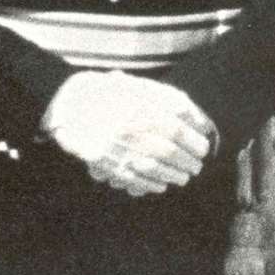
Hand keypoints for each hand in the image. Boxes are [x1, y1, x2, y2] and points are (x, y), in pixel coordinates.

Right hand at [43, 71, 216, 196]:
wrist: (70, 104)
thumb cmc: (110, 93)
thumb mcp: (141, 88)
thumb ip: (171, 100)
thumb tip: (198, 121)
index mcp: (141, 109)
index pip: (179, 132)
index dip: (196, 143)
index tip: (203, 148)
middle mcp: (132, 131)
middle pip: (170, 153)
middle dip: (188, 162)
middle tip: (196, 166)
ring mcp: (118, 149)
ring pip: (156, 170)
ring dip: (174, 176)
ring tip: (182, 177)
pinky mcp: (107, 164)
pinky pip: (135, 180)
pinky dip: (152, 186)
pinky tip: (161, 185)